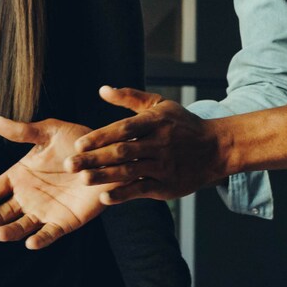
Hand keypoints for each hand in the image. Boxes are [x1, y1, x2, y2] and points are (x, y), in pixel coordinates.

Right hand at [0, 118, 116, 249]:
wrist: (109, 155)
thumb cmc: (77, 141)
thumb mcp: (49, 132)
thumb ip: (23, 132)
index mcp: (20, 176)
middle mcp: (28, 197)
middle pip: (1, 213)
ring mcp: (45, 211)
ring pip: (21, 226)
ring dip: (9, 232)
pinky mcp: (65, 222)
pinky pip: (50, 233)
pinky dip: (40, 240)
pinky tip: (30, 242)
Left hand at [65, 87, 226, 205]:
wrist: (216, 148)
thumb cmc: (183, 125)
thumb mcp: (160, 105)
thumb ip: (130, 97)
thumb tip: (102, 90)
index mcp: (154, 122)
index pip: (123, 129)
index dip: (100, 137)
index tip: (79, 144)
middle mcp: (159, 144)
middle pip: (122, 152)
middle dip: (94, 158)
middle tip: (69, 164)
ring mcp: (163, 166)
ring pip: (129, 172)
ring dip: (104, 177)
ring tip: (82, 180)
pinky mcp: (167, 185)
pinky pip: (141, 190)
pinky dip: (123, 194)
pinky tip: (104, 197)